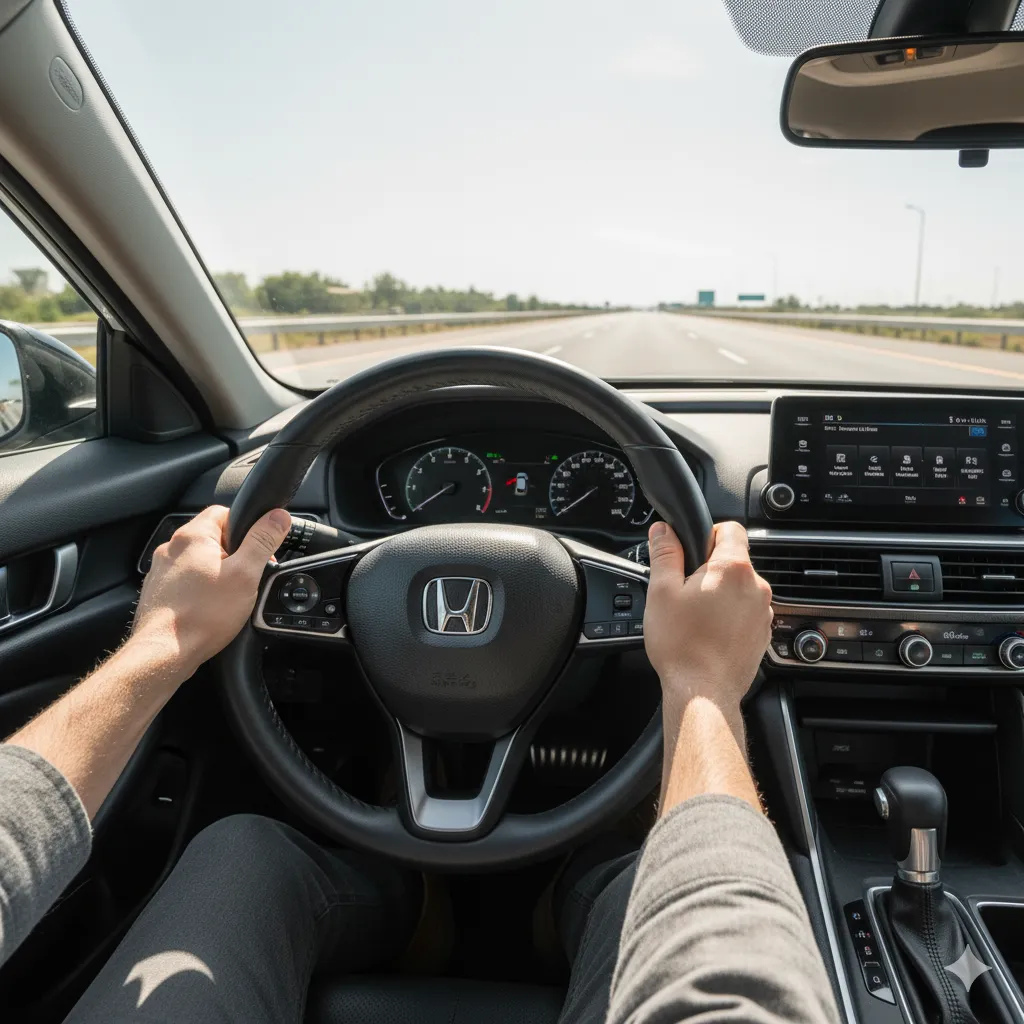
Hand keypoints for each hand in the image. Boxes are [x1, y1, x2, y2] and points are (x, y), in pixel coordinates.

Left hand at [131, 504, 290, 675]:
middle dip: (234, 556)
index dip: (247, 529)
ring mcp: (161, 571)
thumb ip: (263, 541)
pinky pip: (187, 582)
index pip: (225, 512)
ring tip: (228, 598)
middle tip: (246, 579)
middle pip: (213, 539)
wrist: (165, 653)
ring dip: (217, 575)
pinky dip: (200, 591)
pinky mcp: (158, 592)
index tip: (257, 550)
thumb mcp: (246, 574)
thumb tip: (278, 517)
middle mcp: (172, 548)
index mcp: (193, 536)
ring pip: (199, 562)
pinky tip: (209, 610)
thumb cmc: (202, 616)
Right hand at [644, 521, 771, 720]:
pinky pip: (745, 612)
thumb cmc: (682, 645)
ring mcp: (762, 612)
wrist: (702, 693)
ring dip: (720, 594)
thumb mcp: (662, 591)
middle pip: (734, 560)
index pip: (730, 528)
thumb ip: (664, 553)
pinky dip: (729, 616)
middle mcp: (756, 587)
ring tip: (695, 617)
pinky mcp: (762, 634)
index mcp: (733, 568)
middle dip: (709, 569)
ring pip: (739, 588)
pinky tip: (708, 633)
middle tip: (685, 592)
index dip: (707, 533)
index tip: (691, 552)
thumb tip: (663, 530)